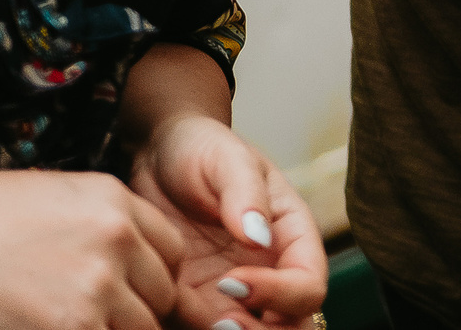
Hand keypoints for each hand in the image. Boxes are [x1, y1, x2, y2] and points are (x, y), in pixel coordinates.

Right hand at [0, 167, 184, 329]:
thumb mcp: (64, 197)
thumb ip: (111, 226)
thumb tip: (137, 263)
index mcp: (118, 204)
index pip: (173, 251)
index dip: (158, 276)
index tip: (138, 289)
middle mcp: (117, 240)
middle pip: (162, 294)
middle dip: (140, 309)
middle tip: (105, 314)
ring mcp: (97, 285)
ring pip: (143, 327)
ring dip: (118, 329)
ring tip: (79, 319)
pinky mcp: (73, 325)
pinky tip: (60, 327)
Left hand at [129, 115, 326, 328]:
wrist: (153, 155)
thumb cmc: (200, 148)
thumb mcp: (227, 159)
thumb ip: (246, 195)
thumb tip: (259, 238)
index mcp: (290, 237)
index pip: (307, 285)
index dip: (280, 294)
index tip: (234, 279)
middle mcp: (267, 272)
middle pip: (291, 326)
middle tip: (222, 323)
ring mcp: (229, 293)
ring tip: (186, 314)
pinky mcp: (190, 304)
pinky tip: (159, 312)